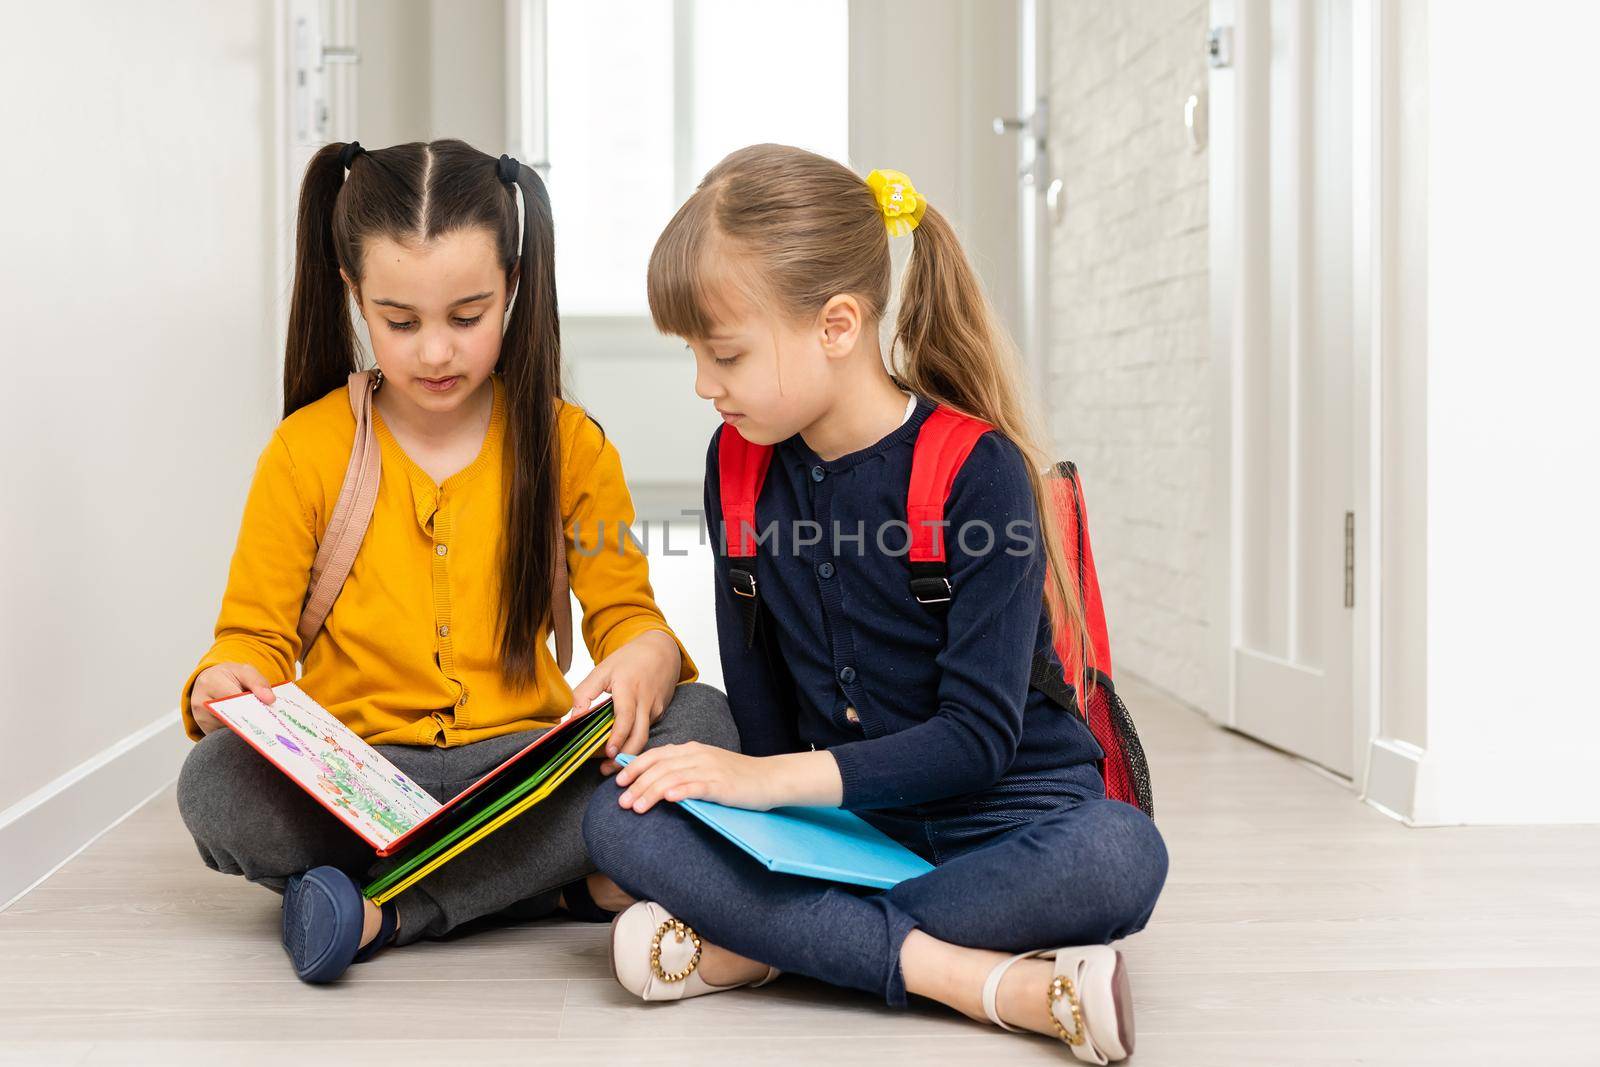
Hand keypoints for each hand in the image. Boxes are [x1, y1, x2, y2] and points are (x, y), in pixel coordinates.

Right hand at [189, 662, 276, 734]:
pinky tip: (248, 730)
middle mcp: (200, 701)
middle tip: (268, 724)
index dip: (251, 705)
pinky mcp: (203, 729)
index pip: (233, 698)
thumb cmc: (228, 677)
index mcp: (211, 682)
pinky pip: (222, 736)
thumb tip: (270, 699)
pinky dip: (236, 734)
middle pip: (229, 716)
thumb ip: (258, 682)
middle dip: (249, 720)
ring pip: (226, 729)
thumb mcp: (244, 671)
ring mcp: (200, 717)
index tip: (267, 712)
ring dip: (243, 729)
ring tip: (259, 726)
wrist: (209, 681)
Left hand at [569, 629, 680, 773]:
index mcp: (629, 688)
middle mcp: (645, 701)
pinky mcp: (659, 713)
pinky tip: (621, 748)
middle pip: (640, 736)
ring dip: (629, 753)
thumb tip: (572, 718)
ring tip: (610, 764)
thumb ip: (584, 694)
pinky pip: (646, 731)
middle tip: (607, 769)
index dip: (618, 737)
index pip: (625, 717)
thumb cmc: (630, 659)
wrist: (661, 650)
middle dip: (625, 756)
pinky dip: (633, 741)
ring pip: (644, 737)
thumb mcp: (602, 670)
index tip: (608, 752)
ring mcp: (655, 708)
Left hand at [613, 742, 775, 812]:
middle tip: (621, 802)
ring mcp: (710, 769)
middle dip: (637, 784)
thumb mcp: (706, 766)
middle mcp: (698, 755)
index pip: (655, 755)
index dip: (634, 767)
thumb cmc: (736, 776)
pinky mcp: (722, 785)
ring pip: (673, 777)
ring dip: (651, 793)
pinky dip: (681, 791)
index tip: (618, 781)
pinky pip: (697, 786)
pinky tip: (669, 799)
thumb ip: (682, 769)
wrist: (770, 778)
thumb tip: (655, 781)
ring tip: (636, 808)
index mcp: (691, 749)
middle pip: (659, 767)